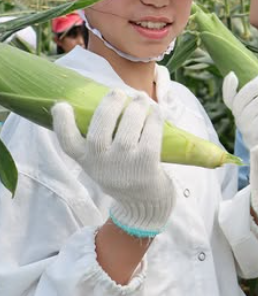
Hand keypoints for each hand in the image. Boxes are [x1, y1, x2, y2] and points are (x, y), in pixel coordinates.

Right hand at [52, 90, 175, 237]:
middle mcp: (102, 164)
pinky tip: (156, 111)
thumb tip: (109, 101)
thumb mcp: (102, 162)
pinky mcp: (146, 165)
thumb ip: (100, 141)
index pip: (67, 143)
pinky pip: (150, 136)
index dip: (62, 123)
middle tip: (118, 92)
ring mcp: (124, 165)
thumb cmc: (123, 172)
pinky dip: (154, 119)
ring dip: (135, 109)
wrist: (145, 203)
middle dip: (109, 106)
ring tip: (140, 97)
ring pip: (127, 130)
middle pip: (99, 131)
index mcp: (86, 161)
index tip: (62, 105)